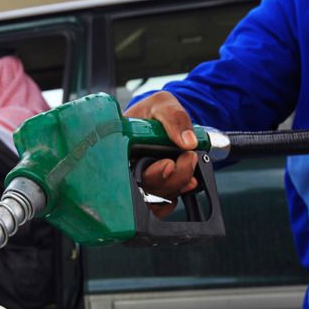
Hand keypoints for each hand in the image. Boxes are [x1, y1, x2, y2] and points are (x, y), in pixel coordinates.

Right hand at [124, 91, 198, 217]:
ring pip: (155, 198)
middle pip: (143, 189)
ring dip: (178, 185)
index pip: (125, 171)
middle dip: (171, 179)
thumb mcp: (162, 103)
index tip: (168, 164)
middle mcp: (125, 168)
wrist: (163, 120)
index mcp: (119, 148)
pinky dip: (177, 195)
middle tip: (187, 159)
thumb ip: (174, 118)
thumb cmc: (153, 111)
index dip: (148, 173)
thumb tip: (188, 141)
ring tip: (189, 162)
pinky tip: (187, 181)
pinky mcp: (152, 189)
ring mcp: (139, 181)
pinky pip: (161, 205)